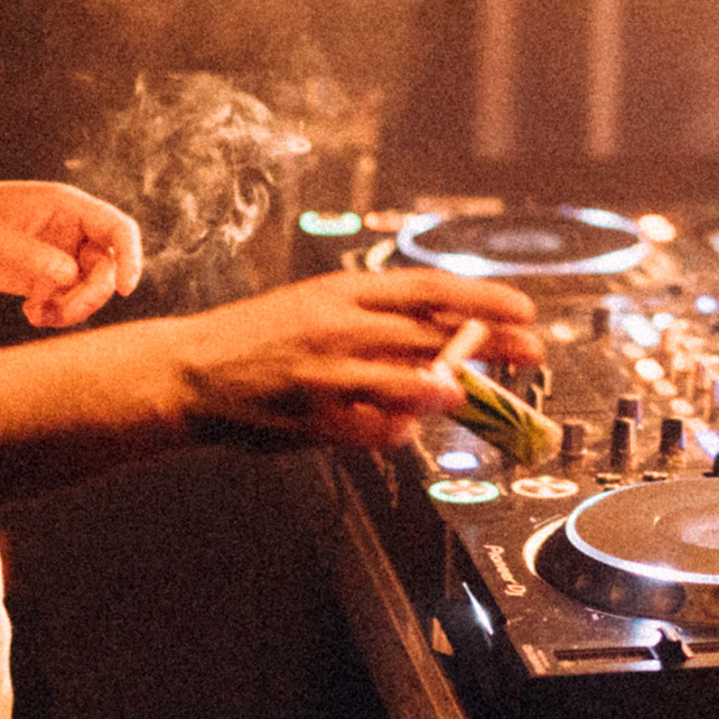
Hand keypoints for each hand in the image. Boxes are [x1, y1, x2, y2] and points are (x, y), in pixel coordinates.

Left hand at [0, 179, 145, 328]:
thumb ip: (34, 256)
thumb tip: (71, 275)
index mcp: (66, 206)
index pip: (117, 228)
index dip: (131, 256)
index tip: (126, 289)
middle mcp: (68, 230)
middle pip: (107, 266)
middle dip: (92, 294)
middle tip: (63, 311)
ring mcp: (55, 255)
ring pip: (88, 288)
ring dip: (73, 308)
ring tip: (40, 315)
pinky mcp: (39, 278)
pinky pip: (65, 300)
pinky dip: (56, 314)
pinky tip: (31, 314)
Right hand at [165, 268, 547, 450]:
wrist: (189, 370)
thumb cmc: (259, 338)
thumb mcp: (317, 307)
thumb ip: (376, 321)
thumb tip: (442, 337)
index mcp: (344, 291)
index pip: (430, 288)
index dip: (484, 298)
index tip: (524, 308)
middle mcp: (340, 326)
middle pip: (433, 333)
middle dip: (490, 344)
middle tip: (530, 351)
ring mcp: (328, 373)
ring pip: (409, 382)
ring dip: (446, 390)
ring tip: (464, 395)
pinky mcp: (313, 417)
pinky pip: (374, 429)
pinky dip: (398, 430)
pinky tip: (404, 429)